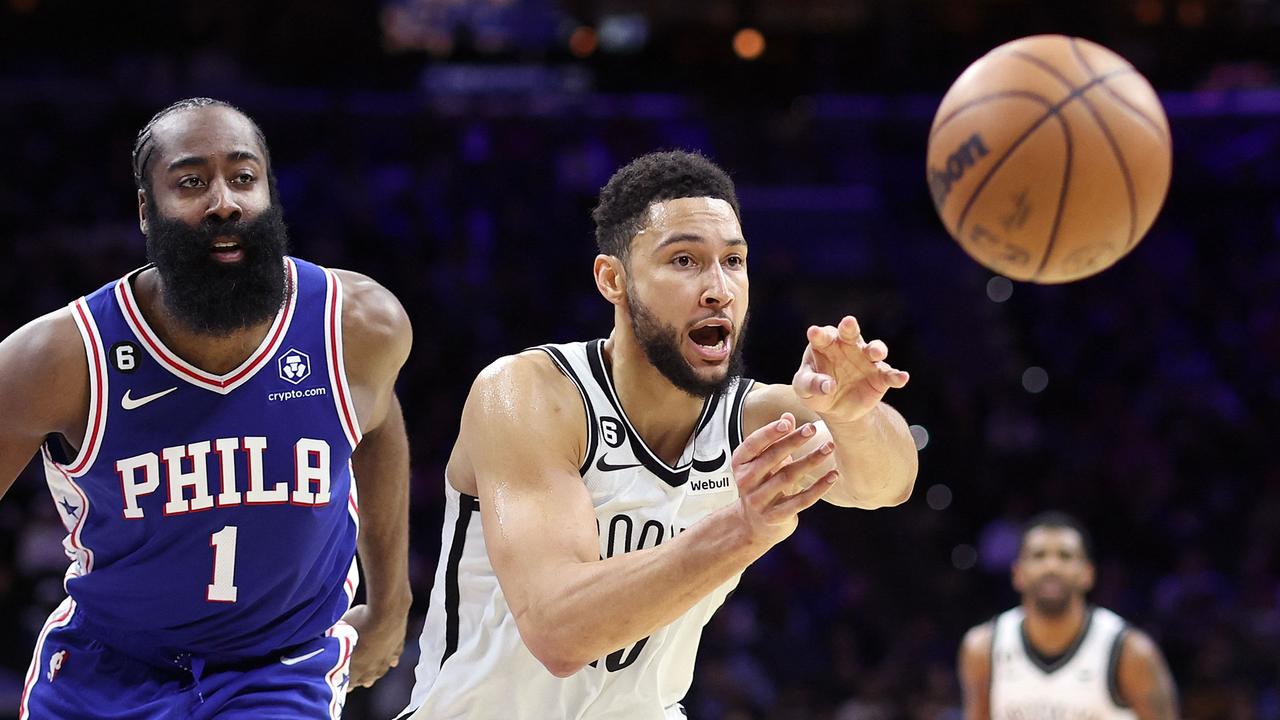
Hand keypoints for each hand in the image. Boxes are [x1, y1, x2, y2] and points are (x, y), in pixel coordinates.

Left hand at [340, 602, 408, 688]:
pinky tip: (389, 659)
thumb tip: (329, 639)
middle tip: (353, 677)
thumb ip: (336, 640)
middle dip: (357, 678)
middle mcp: (371, 669)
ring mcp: (386, 660)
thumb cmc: (360, 622)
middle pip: (364, 680)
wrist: (386, 613)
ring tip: (369, 672)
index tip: (337, 679)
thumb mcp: (340, 631)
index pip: (346, 682)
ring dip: (373, 672)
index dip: (341, 680)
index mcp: (355, 668)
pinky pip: (392, 659)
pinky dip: (389, 659)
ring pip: (379, 672)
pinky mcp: (397, 649)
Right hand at [731, 412, 837, 546]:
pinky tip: (832, 476)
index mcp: (740, 464)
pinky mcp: (775, 517)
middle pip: (771, 458)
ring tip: (828, 448)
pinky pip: (800, 500)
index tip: (788, 422)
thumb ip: (775, 438)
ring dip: (810, 460)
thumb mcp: (764, 460)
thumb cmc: (763, 484)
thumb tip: (788, 415)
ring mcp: (759, 501)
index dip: (769, 432)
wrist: (754, 524)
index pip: (752, 444)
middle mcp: (745, 482)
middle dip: (793, 441)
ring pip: (787, 477)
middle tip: (812, 429)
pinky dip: (818, 487)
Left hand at [792, 316, 908, 423]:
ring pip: (874, 349)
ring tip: (876, 354)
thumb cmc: (815, 391)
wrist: (836, 409)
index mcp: (825, 345)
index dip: (818, 334)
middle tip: (848, 322)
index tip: (813, 332)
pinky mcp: (880, 376)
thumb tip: (828, 386)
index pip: (822, 337)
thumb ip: (812, 385)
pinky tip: (902, 378)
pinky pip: (889, 374)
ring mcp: (866, 360)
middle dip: (850, 328)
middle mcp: (848, 347)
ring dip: (876, 349)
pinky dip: (896, 376)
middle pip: (850, 333)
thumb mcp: (805, 390)